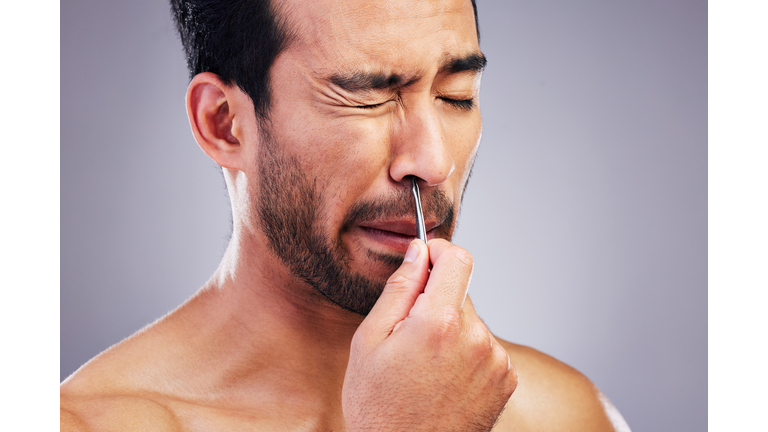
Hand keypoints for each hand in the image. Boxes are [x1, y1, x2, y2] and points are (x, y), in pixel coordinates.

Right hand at [342, 239, 517, 430]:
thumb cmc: (379, 407)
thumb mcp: (370, 341)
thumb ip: (399, 288)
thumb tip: (419, 251)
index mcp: (440, 323)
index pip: (458, 258)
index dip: (439, 252)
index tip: (425, 262)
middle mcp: (477, 338)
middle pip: (461, 292)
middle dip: (437, 302)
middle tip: (410, 337)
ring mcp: (496, 361)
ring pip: (472, 321)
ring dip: (453, 330)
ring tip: (426, 366)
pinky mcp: (506, 379)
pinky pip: (486, 346)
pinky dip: (467, 353)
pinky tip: (445, 378)